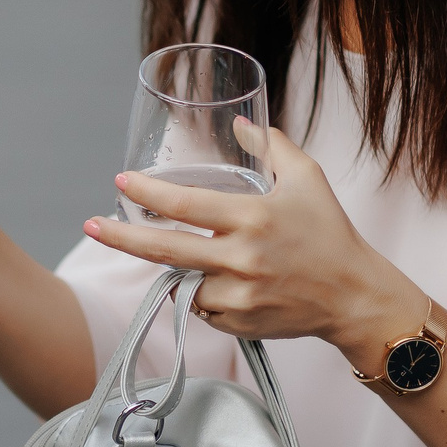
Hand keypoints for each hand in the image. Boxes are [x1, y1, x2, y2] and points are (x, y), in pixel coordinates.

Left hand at [84, 121, 421, 366]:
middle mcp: (241, 258)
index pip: (185, 205)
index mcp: (253, 217)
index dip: (148, 192)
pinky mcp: (238, 323)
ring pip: (185, 281)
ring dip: (187, 269)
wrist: (354, 296)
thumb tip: (238, 123)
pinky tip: (239, 284)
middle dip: (122, 236)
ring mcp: (237, 295)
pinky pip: (203, 306)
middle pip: (165, 249)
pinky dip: (208, 294)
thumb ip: (270, 146)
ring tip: (224, 261)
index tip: (121, 182)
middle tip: (92, 225)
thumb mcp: (307, 178)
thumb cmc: (330, 233)